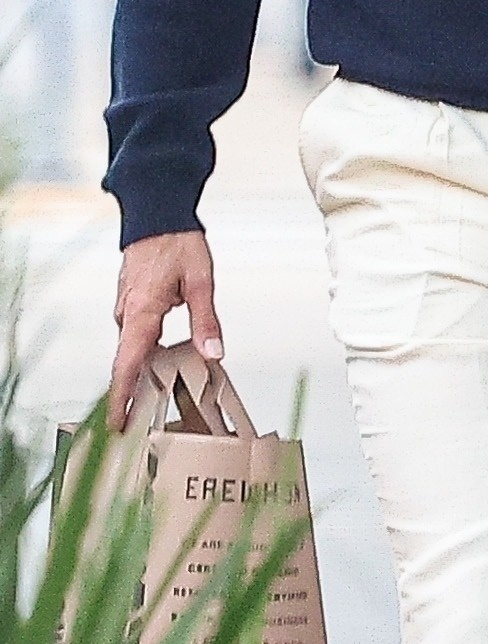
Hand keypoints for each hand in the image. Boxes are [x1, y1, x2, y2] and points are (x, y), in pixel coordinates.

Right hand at [110, 231, 220, 430]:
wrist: (157, 216)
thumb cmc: (175, 242)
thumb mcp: (200, 281)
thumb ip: (206, 320)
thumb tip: (214, 351)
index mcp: (141, 313)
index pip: (127, 365)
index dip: (122, 398)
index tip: (118, 423)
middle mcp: (128, 315)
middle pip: (128, 365)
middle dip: (132, 397)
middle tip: (137, 428)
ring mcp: (128, 311)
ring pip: (134, 352)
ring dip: (142, 377)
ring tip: (152, 405)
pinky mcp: (134, 306)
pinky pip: (138, 339)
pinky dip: (146, 357)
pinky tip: (164, 368)